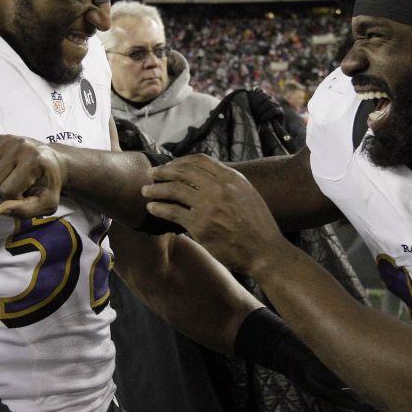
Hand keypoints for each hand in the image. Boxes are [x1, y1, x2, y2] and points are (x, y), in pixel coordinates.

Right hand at [0, 135, 65, 217]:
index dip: (15, 199)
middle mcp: (21, 146)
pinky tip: (3, 171)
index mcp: (36, 161)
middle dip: (1, 191)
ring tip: (9, 179)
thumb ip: (24, 211)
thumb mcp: (46, 204)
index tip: (26, 195)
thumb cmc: (48, 185)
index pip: (8, 191)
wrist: (52, 162)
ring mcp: (7, 140)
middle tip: (17, 187)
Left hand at [142, 154, 284, 274]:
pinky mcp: (200, 225)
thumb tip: (205, 178)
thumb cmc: (257, 225)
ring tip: (145, 191)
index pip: (199, 160)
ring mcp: (209, 206)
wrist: (265, 250)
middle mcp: (219, 187)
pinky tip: (152, 209)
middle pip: (183, 171)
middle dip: (163, 172)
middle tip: (151, 175)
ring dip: (156, 189)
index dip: (180, 161)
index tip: (169, 166)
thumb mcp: (248, 194)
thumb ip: (228, 184)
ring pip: (174, 190)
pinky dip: (159, 208)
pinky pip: (173, 212)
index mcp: (231, 177)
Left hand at [246, 88, 284, 126]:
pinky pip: (273, 110)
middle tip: (252, 114)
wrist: (268, 134)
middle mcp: (271, 99)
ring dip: (261, 111)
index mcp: (264, 97)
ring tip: (257, 119)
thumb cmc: (257, 123)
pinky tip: (262, 121)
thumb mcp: (252, 112)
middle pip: (263, 95)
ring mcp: (277, 105)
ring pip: (269, 102)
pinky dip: (266, 115)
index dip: (252, 97)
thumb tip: (252, 90)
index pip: (258, 90)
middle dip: (256, 104)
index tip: (248, 106)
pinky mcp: (281, 112)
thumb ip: (251, 102)